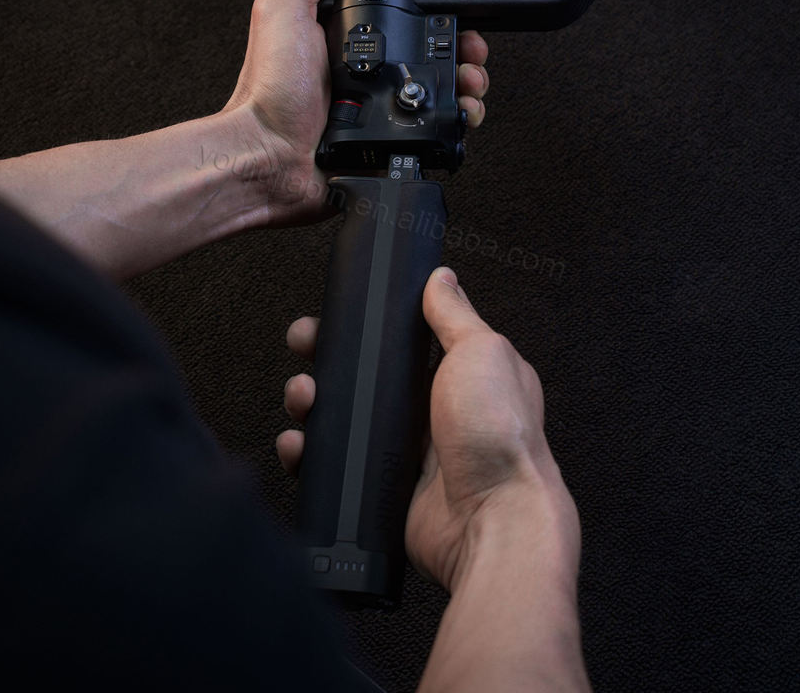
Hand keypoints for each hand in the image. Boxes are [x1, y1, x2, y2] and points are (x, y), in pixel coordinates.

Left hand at [223, 0, 490, 226]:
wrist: (267, 157)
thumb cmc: (269, 91)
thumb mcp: (279, 8)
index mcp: (342, 41)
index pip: (401, 20)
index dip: (432, 16)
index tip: (454, 18)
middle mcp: (362, 75)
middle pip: (429, 56)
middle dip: (461, 54)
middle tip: (471, 58)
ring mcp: (376, 112)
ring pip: (438, 95)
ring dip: (465, 88)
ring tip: (471, 88)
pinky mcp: (385, 145)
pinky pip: (429, 134)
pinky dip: (454, 126)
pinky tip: (460, 118)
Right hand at [276, 267, 578, 594]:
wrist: (493, 520)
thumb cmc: (500, 435)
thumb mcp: (481, 352)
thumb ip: (455, 315)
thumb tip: (441, 279)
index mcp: (457, 373)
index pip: (399, 339)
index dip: (365, 326)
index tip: (335, 316)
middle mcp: (430, 409)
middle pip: (362, 375)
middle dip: (325, 359)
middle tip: (304, 348)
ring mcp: (404, 449)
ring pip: (342, 417)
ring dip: (312, 402)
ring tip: (303, 397)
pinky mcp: (383, 485)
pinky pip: (335, 465)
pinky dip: (309, 454)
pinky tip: (299, 445)